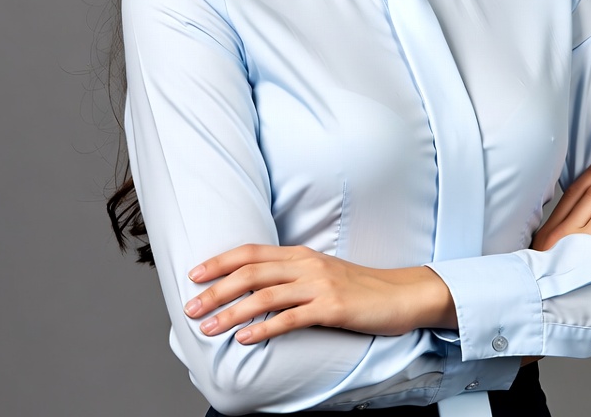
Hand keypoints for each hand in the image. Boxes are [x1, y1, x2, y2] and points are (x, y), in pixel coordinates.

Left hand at [183, 244, 455, 342]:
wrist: (400, 294)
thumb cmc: (359, 288)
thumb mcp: (321, 275)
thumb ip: (291, 277)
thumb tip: (255, 290)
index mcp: (301, 254)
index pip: (252, 252)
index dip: (221, 261)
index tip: (195, 274)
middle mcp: (307, 265)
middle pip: (252, 272)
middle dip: (217, 289)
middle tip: (190, 307)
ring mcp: (319, 285)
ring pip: (266, 295)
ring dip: (232, 311)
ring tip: (208, 327)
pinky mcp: (332, 308)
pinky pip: (291, 318)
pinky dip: (264, 327)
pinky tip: (244, 338)